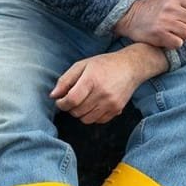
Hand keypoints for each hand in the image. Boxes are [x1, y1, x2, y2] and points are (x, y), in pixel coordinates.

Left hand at [50, 44, 167, 123]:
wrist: (131, 67)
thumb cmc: (105, 64)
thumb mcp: (83, 65)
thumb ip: (66, 80)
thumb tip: (53, 95)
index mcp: (92, 80)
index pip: (71, 100)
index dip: (62, 104)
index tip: (60, 101)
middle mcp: (102, 93)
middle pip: (77, 111)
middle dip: (70, 108)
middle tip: (72, 100)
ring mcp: (111, 103)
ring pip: (86, 119)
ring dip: (80, 113)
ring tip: (83, 103)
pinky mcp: (117, 109)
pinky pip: (98, 121)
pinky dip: (92, 116)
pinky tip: (94, 105)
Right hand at [113, 0, 185, 47]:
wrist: (129, 16)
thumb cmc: (155, 6)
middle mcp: (170, 7)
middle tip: (182, 25)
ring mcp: (164, 21)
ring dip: (184, 36)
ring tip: (175, 32)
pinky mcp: (158, 34)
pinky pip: (178, 43)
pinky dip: (175, 43)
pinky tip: (168, 38)